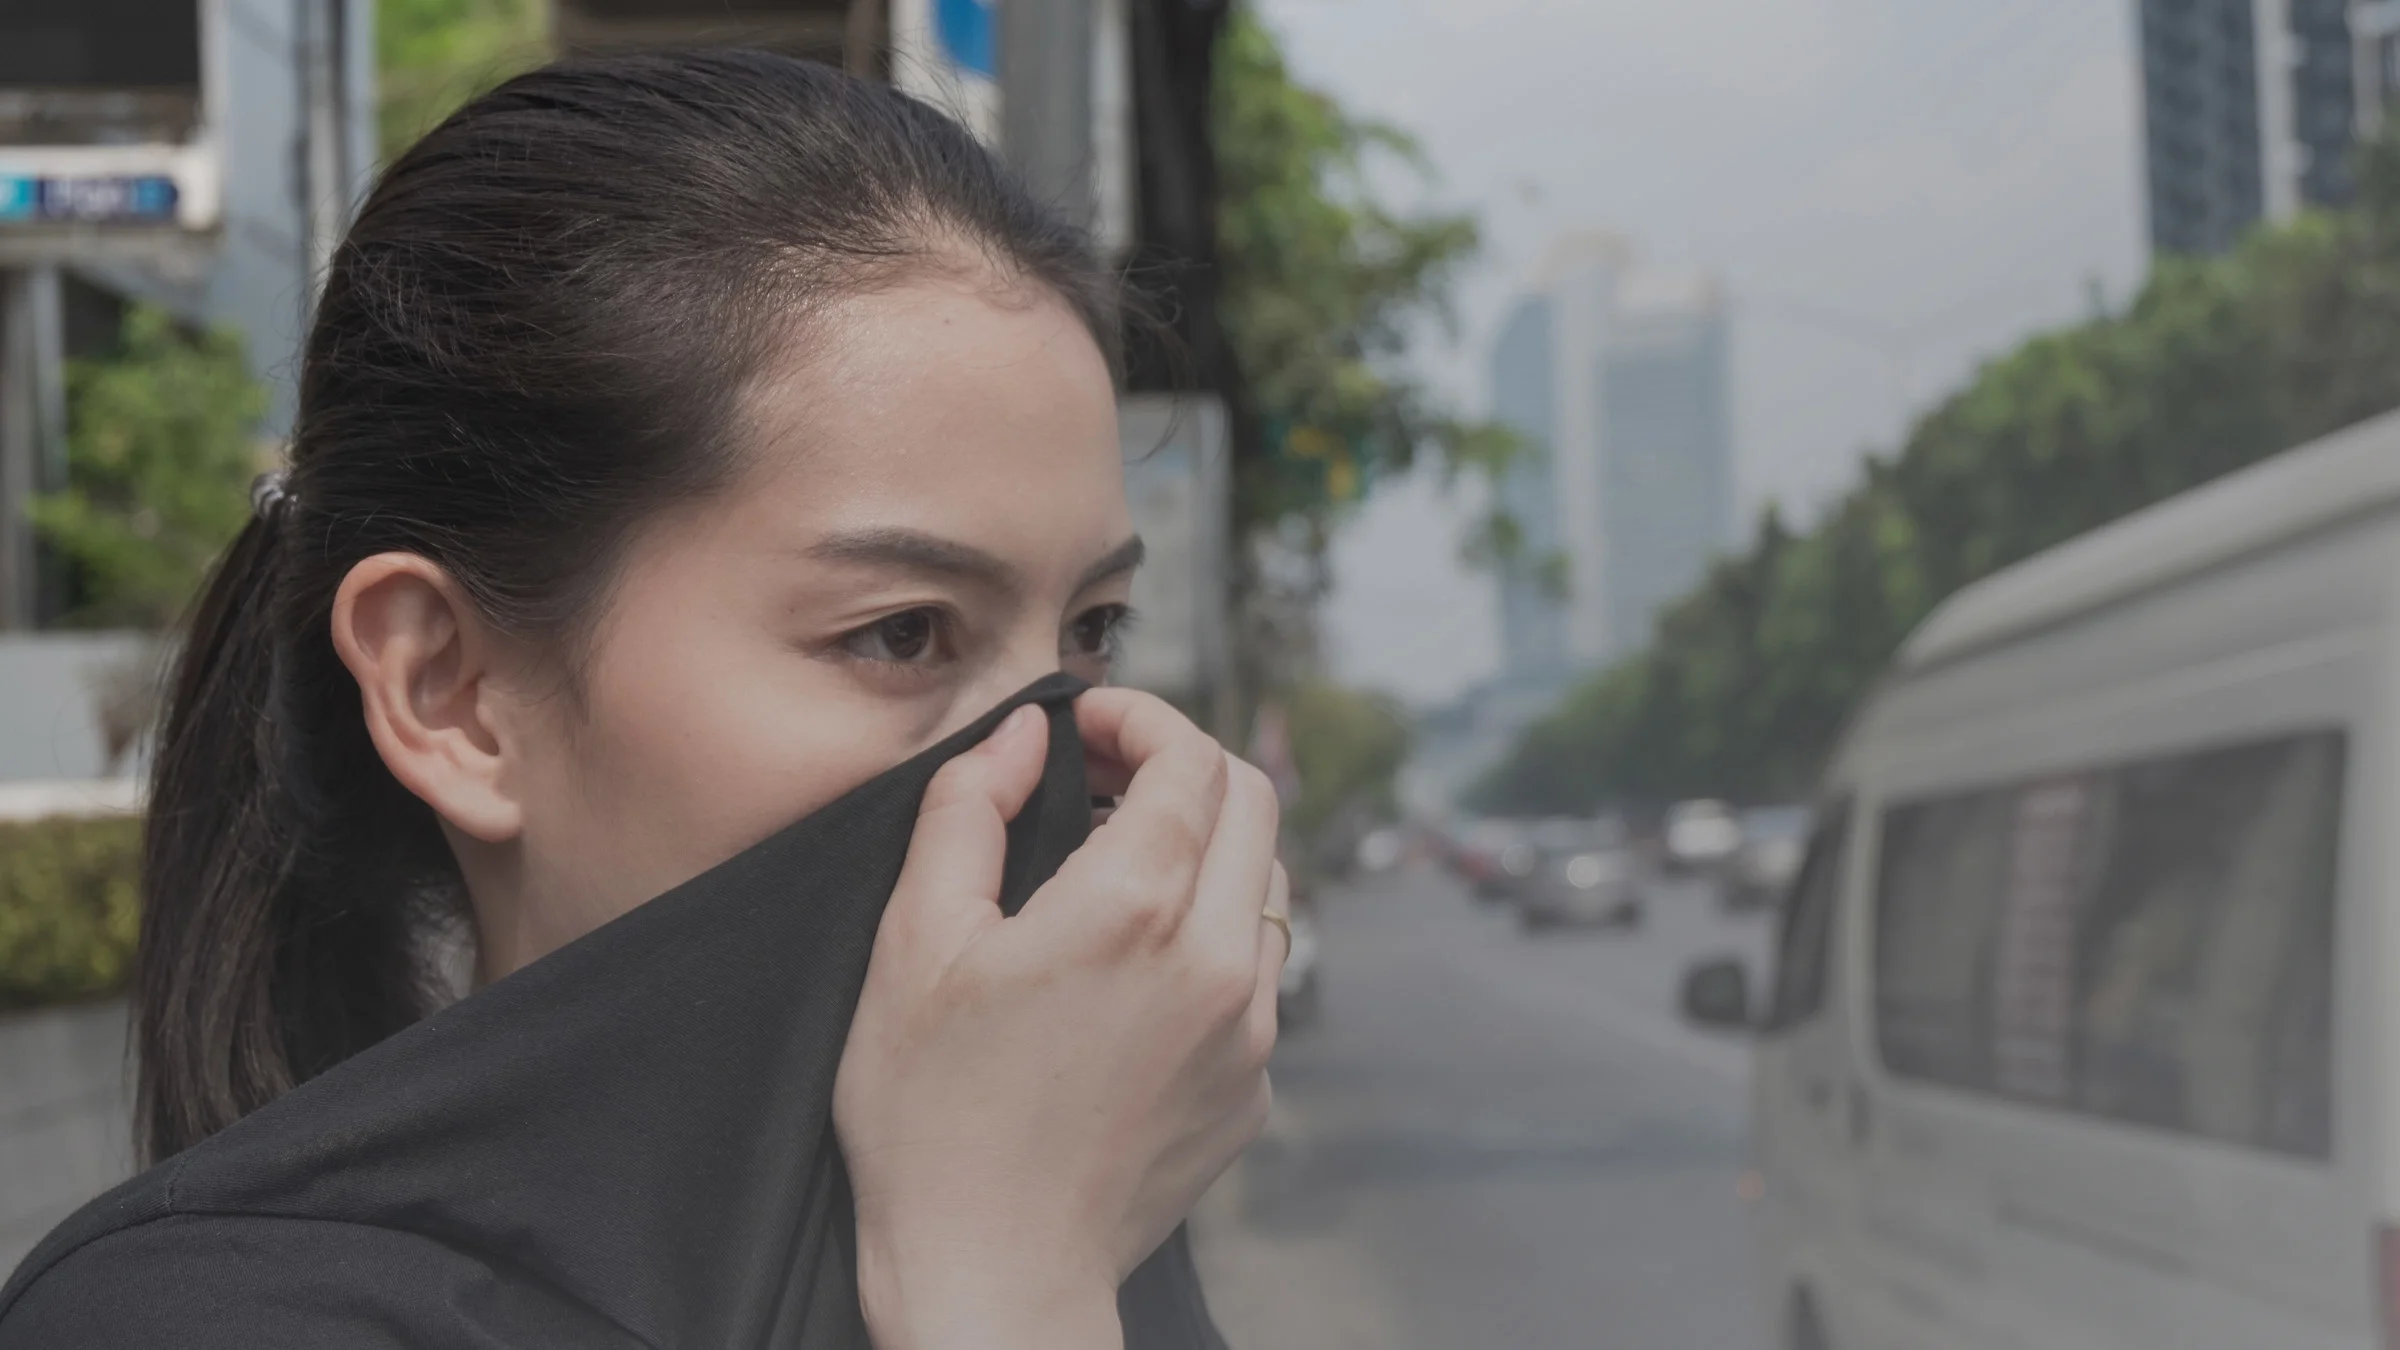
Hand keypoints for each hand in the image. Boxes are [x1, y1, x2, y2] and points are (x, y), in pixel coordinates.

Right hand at [834, 689, 1287, 1349]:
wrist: (993, 1275)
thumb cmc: (934, 1120)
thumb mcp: (912, 945)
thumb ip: (968, 811)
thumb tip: (1023, 737)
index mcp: (1134, 908)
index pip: (1189, 757)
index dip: (1140, 715)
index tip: (1088, 723)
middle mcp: (1219, 958)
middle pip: (1253, 799)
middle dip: (1183, 762)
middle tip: (1103, 774)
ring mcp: (1252, 1027)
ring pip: (1268, 881)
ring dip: (1207, 843)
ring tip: (1119, 859)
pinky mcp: (1254, 1084)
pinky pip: (1260, 969)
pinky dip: (1212, 930)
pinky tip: (1135, 961)